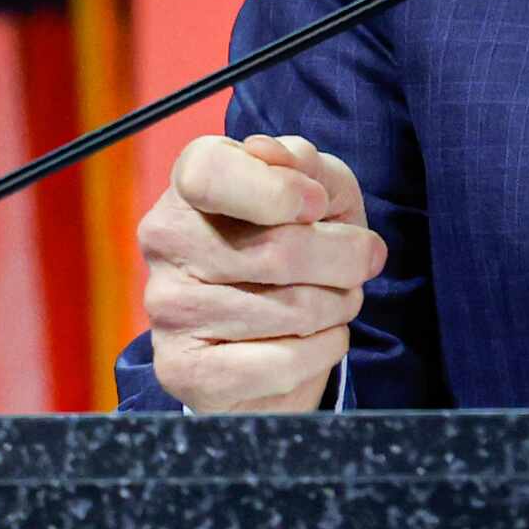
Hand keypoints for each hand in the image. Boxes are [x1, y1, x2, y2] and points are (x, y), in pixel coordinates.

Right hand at [138, 131, 385, 411]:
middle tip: (361, 263)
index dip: (277, 190)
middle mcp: (167, 241)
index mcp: (190, 184)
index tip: (317, 206)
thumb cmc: (298, 238)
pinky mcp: (184, 371)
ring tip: (337, 300)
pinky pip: (282, 363)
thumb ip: (307, 164)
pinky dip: (325, 349)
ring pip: (291, 310)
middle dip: (344, 259)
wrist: (269, 328)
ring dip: (340, 305)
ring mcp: (168, 309)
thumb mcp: (319, 189)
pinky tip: (317, 338)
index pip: (210, 174)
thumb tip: (278, 157)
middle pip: (277, 251)